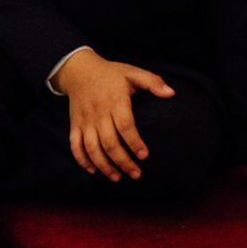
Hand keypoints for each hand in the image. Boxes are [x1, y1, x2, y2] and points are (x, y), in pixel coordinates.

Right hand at [54, 49, 173, 181]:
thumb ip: (153, 82)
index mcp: (115, 101)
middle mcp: (98, 113)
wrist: (79, 70)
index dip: (134, 142)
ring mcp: (84, 120)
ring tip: (117, 177)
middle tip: (136, 174)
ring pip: (92, 147)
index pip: (125, 125)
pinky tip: (93, 170)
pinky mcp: (74, 125)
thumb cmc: (110, 74)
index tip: (144, 155)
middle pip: (109, 142)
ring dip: (104, 165)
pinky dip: (82, 160)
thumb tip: (171, 94)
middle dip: (122, 161)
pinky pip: (75, 145)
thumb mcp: (132, 72)